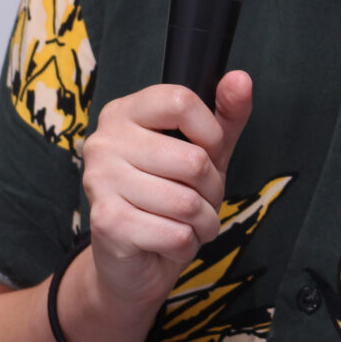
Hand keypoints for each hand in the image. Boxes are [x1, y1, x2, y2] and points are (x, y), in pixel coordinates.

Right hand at [78, 71, 254, 310]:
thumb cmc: (168, 198)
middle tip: (200, 201)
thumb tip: (240, 79)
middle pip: (192, 159)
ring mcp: (100, 181)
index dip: (211, 133)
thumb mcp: (204, 152)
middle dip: (212, 190)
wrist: (132, 262)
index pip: (180, 100)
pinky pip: (176, 234)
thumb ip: (224, 116)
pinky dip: (187, 244)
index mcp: (124, 112)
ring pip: (186, 202)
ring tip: (189, 223)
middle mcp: (104, 141)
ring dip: (202, 222)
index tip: (209, 153)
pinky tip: (171, 242)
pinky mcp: (107, 223)